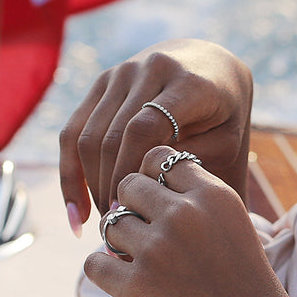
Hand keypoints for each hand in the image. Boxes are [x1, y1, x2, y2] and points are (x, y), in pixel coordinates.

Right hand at [59, 40, 252, 232]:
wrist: (211, 68)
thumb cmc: (224, 118)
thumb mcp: (225, 142)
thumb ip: (193, 163)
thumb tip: (146, 192)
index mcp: (186, 83)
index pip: (145, 127)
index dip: (131, 171)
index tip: (130, 210)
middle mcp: (149, 69)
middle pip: (112, 135)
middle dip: (109, 187)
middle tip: (118, 228)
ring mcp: (120, 72)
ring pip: (87, 135)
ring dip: (90, 185)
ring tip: (106, 223)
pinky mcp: (101, 83)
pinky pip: (73, 130)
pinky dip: (70, 173)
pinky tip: (77, 213)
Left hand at [85, 147, 296, 296]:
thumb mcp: (238, 239)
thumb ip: (203, 214)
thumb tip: (148, 202)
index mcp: (217, 197)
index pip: (162, 159)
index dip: (153, 183)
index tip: (160, 209)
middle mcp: (186, 214)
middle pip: (129, 185)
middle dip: (132, 211)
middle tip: (145, 242)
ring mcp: (159, 249)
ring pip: (109, 223)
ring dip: (118, 246)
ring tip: (141, 269)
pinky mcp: (137, 287)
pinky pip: (95, 265)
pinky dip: (106, 276)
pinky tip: (129, 291)